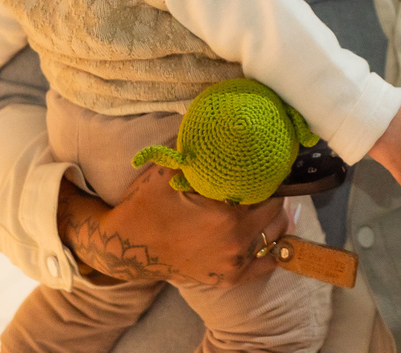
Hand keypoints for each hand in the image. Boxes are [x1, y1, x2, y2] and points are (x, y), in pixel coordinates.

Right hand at [57, 164, 294, 286]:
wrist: (125, 248)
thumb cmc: (147, 205)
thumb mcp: (169, 171)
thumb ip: (197, 151)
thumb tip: (219, 122)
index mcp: (226, 214)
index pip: (267, 190)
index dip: (268, 176)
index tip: (266, 167)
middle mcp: (235, 242)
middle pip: (276, 212)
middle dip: (273, 196)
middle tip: (265, 184)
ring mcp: (233, 263)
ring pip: (276, 236)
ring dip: (275, 219)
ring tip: (265, 205)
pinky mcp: (227, 278)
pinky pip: (265, 264)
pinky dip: (272, 248)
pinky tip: (268, 233)